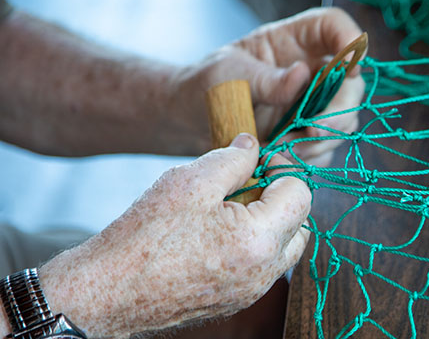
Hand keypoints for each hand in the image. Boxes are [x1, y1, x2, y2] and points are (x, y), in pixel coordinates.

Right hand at [38, 134, 310, 337]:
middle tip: (247, 185)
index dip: (282, 170)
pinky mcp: (234, 302)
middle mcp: (264, 273)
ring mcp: (250, 292)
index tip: (258, 162)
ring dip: (268, 223)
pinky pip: (260, 268)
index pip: (301, 195)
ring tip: (228, 208)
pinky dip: (251, 246)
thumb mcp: (190, 181)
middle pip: (299, 225)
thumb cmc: (145, 235)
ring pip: (282, 249)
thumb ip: (233, 159)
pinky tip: (216, 233)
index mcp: (260, 241)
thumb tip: (253, 146)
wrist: (108, 292)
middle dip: (281, 199)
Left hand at [170, 7, 364, 164]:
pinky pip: (324, 149)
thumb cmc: (207, 86)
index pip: (333, 27)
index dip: (349, 41)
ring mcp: (312, 105)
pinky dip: (307, 158)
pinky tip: (278, 159)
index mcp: (294, 42)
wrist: (191, 124)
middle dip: (339, 111)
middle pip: (350, 84)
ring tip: (282, 149)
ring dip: (319, 141)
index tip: (351, 67)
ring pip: (343, 121)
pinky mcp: (307, 135)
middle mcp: (311, 71)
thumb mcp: (229, 76)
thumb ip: (265, 79)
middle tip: (314, 130)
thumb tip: (302, 74)